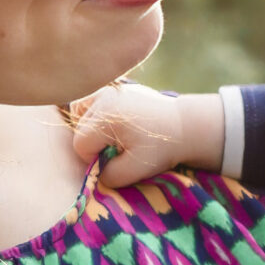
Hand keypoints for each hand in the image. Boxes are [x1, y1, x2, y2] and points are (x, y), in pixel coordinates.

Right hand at [68, 85, 224, 186]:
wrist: (185, 126)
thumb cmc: (161, 148)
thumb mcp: (135, 170)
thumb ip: (109, 176)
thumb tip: (95, 174)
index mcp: (106, 117)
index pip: (80, 145)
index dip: (93, 159)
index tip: (114, 161)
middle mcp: (103, 97)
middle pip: (80, 129)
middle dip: (94, 144)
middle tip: (119, 150)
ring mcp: (108, 89)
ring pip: (80, 113)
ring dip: (91, 129)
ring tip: (112, 138)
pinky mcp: (115, 87)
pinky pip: (90, 101)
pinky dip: (94, 114)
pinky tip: (110, 125)